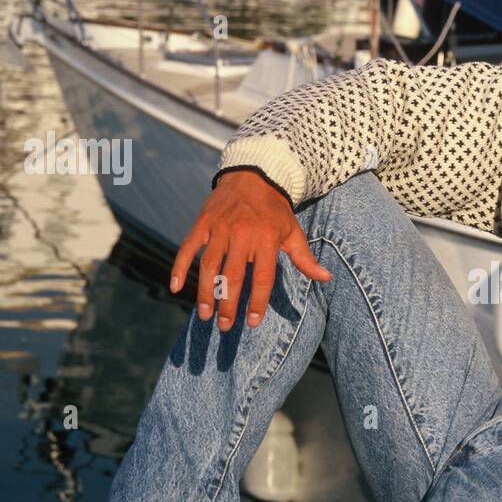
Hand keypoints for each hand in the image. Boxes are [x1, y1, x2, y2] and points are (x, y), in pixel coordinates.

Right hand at [170, 169, 331, 330]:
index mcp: (267, 239)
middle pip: (232, 275)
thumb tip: (325, 278)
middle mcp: (242, 234)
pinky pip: (187, 248)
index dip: (257, 301)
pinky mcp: (202, 223)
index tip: (253, 322)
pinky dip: (180, 267)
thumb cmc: (275, 210)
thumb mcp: (293, 232)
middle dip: (227, 304)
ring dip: (205, 292)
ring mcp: (219, 228)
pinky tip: (176, 288)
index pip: (262, 277)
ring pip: (208, 265)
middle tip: (224, 326)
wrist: (253, 175)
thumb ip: (304, 258)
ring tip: (205, 314)